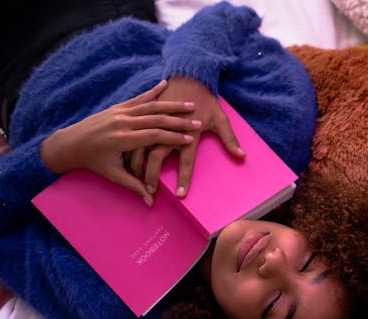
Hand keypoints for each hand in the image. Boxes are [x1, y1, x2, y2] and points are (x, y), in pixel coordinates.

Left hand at [40, 80, 200, 204]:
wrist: (71, 143)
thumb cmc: (94, 161)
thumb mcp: (114, 175)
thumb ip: (134, 186)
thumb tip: (151, 202)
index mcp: (122, 139)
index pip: (153, 136)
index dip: (173, 138)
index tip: (190, 139)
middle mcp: (122, 122)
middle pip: (156, 119)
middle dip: (178, 121)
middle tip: (196, 121)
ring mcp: (120, 112)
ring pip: (150, 106)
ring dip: (172, 105)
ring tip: (189, 105)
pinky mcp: (118, 107)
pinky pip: (139, 98)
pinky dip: (153, 91)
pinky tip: (165, 83)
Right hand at [129, 76, 244, 197]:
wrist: (189, 75)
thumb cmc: (206, 100)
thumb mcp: (220, 119)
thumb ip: (230, 140)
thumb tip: (242, 156)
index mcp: (189, 132)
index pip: (186, 161)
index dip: (184, 178)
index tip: (180, 194)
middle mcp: (170, 129)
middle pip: (156, 156)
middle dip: (151, 175)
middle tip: (149, 191)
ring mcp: (155, 123)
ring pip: (140, 147)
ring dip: (136, 164)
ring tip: (134, 179)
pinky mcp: (146, 118)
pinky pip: (134, 136)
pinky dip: (130, 149)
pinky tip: (125, 160)